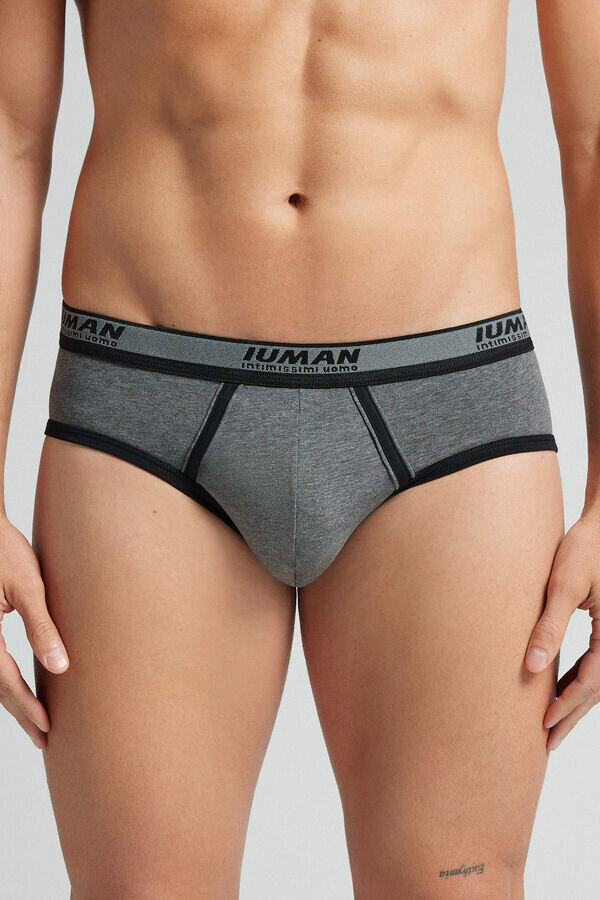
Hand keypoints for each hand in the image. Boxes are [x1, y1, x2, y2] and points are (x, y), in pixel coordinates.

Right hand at [0, 515, 68, 748]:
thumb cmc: (5, 550)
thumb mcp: (29, 587)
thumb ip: (42, 627)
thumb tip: (60, 667)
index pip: (5, 679)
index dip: (27, 705)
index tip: (48, 727)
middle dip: (20, 712)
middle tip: (44, 738)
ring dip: (12, 700)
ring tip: (35, 722)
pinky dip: (4, 680)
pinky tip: (18, 690)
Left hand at [525, 513, 599, 749]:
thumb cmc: (585, 548)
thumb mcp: (563, 585)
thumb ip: (549, 625)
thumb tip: (532, 665)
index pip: (591, 681)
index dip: (567, 706)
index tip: (543, 725)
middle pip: (598, 688)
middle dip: (572, 714)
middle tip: (546, 742)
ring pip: (599, 679)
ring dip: (576, 701)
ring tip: (551, 723)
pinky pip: (596, 662)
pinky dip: (579, 680)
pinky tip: (560, 687)